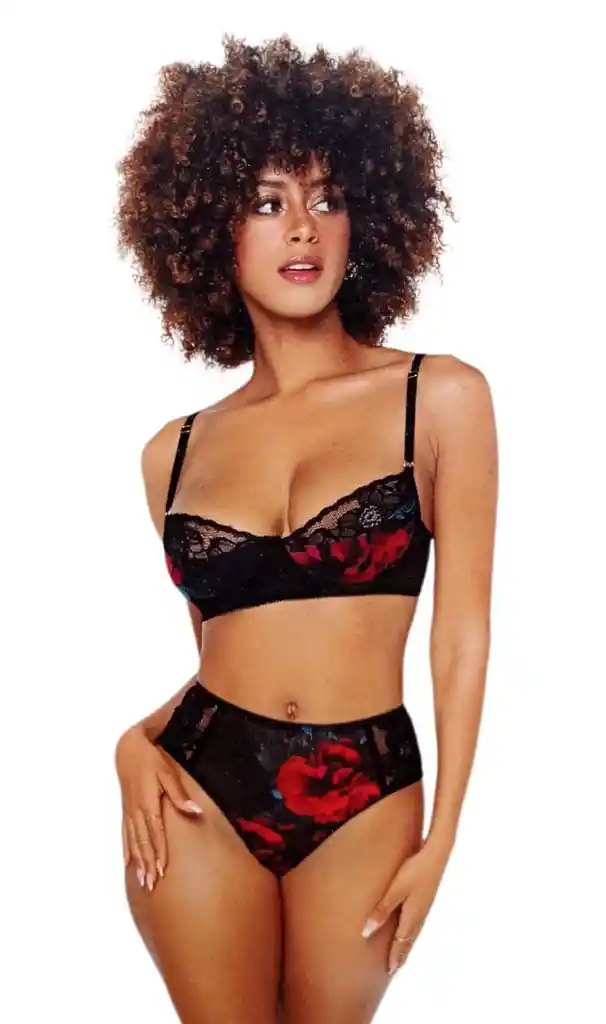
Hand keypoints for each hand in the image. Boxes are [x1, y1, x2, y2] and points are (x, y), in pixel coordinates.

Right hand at [115, 725, 202, 891]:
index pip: (156, 833)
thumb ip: (179, 795)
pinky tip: (129, 862)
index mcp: (149, 804)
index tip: (162, 871)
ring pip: (134, 842)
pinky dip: (128, 850)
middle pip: (144, 843)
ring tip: (143, 881)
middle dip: (148, 864)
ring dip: (138, 862)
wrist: (128, 750)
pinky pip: (126, 834)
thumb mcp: (168, 773)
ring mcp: (130, 812)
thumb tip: (195, 811)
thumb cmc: (150, 760)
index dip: (159, 853)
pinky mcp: (127, 810)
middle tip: (152, 884)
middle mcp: (137, 812)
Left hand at [361, 839, 451, 975]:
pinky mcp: (426, 899)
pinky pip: (417, 923)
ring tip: (401, 954)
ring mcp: (425, 907)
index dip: (395, 956)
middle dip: (402, 955)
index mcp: (411, 916)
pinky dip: (411, 933)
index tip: (390, 971)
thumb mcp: (394, 890)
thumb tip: (366, 932)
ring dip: (407, 945)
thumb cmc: (414, 870)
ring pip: (414, 932)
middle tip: (395, 969)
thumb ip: (381, 910)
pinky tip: (410, 929)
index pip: (401, 942)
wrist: (438, 854)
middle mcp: (420, 915)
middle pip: (409, 941)